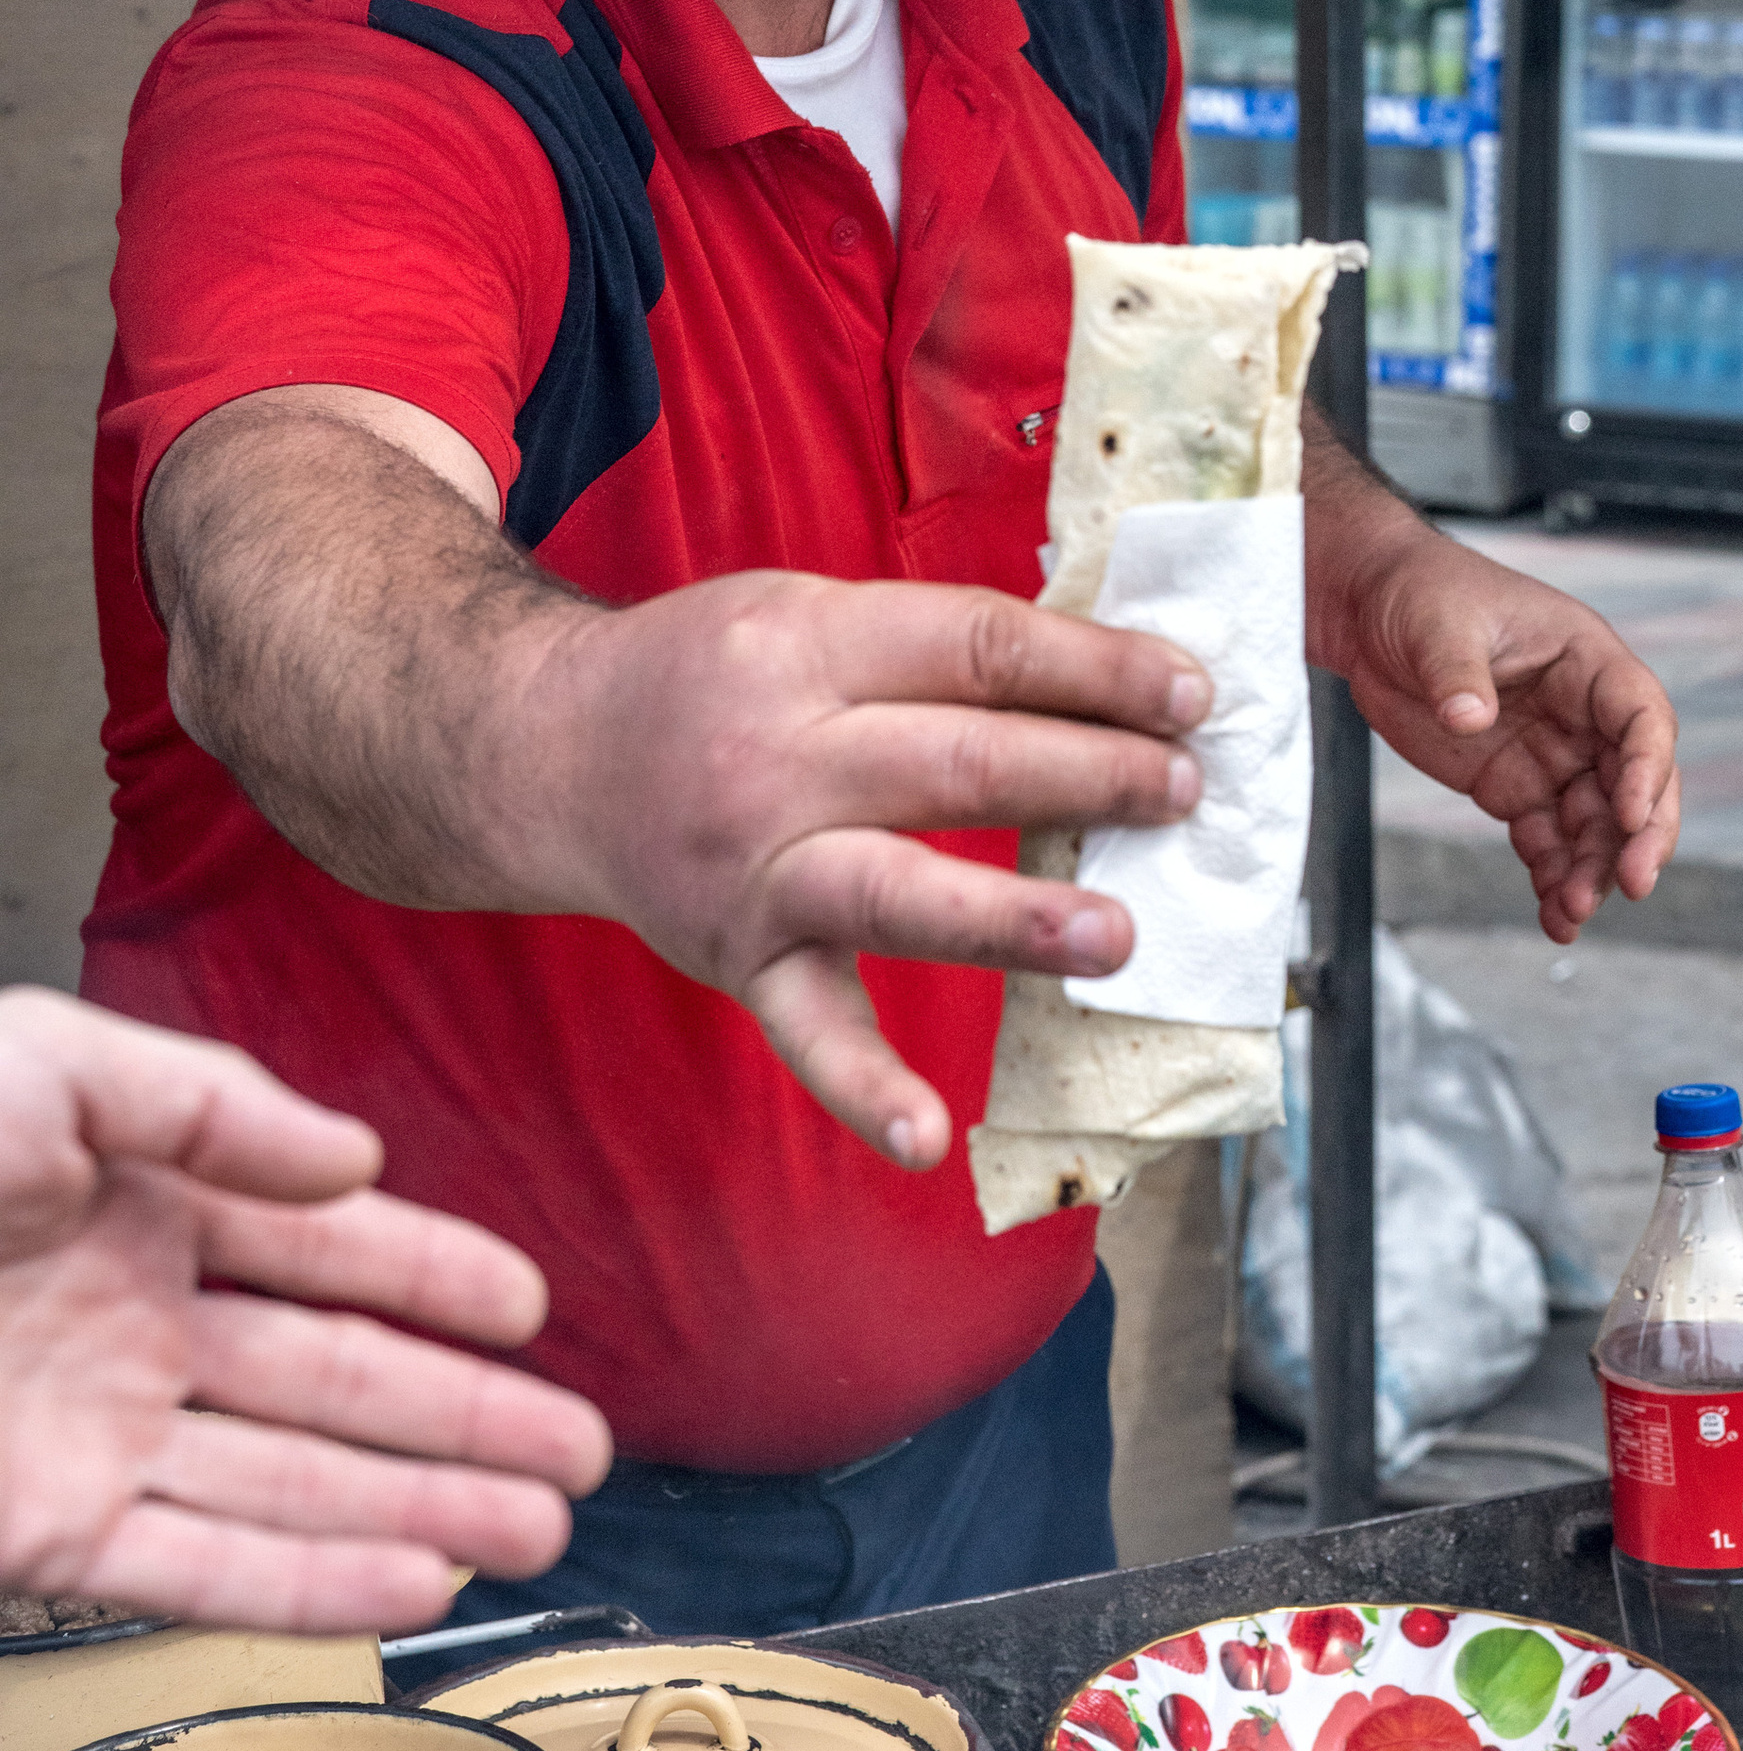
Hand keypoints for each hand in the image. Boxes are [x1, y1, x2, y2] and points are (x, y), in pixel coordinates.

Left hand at [0, 990, 609, 1632]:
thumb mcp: (52, 1071)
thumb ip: (213, 1106)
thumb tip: (359, 1166)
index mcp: (148, 1202)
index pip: (328, 1250)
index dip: (437, 1279)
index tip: (535, 1310)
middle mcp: (140, 1326)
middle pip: (336, 1382)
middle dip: (466, 1419)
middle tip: (582, 1456)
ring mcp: (95, 1434)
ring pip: (293, 1484)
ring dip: (418, 1509)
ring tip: (533, 1529)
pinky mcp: (41, 1533)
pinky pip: (197, 1567)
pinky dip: (307, 1583)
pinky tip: (405, 1584)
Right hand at [528, 573, 1216, 1165]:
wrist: (543, 750)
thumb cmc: (711, 676)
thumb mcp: (808, 611)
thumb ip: (938, 644)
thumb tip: (1110, 684)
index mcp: (811, 643)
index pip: (980, 647)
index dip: (1095, 669)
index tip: (1191, 692)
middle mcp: (780, 756)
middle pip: (959, 762)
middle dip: (1091, 776)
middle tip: (1188, 792)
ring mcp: (757, 868)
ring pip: (898, 891)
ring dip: (1013, 921)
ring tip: (1119, 935)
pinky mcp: (738, 961)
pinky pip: (808, 1033)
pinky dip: (865, 1092)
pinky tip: (930, 1139)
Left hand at [1305, 438, 1678, 942]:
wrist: (1366, 611)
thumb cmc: (1419, 592)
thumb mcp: (1437, 623)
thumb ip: (1456, 672)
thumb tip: (1470, 717)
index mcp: (1584, 659)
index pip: (1640, 715)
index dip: (1648, 767)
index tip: (1630, 814)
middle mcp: (1580, 711)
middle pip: (1635, 780)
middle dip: (1640, 835)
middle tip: (1630, 883)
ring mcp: (1551, 753)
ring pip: (1594, 823)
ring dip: (1593, 870)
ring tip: (1573, 913)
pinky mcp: (1514, 786)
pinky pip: (1548, 840)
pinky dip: (1554, 878)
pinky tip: (1553, 916)